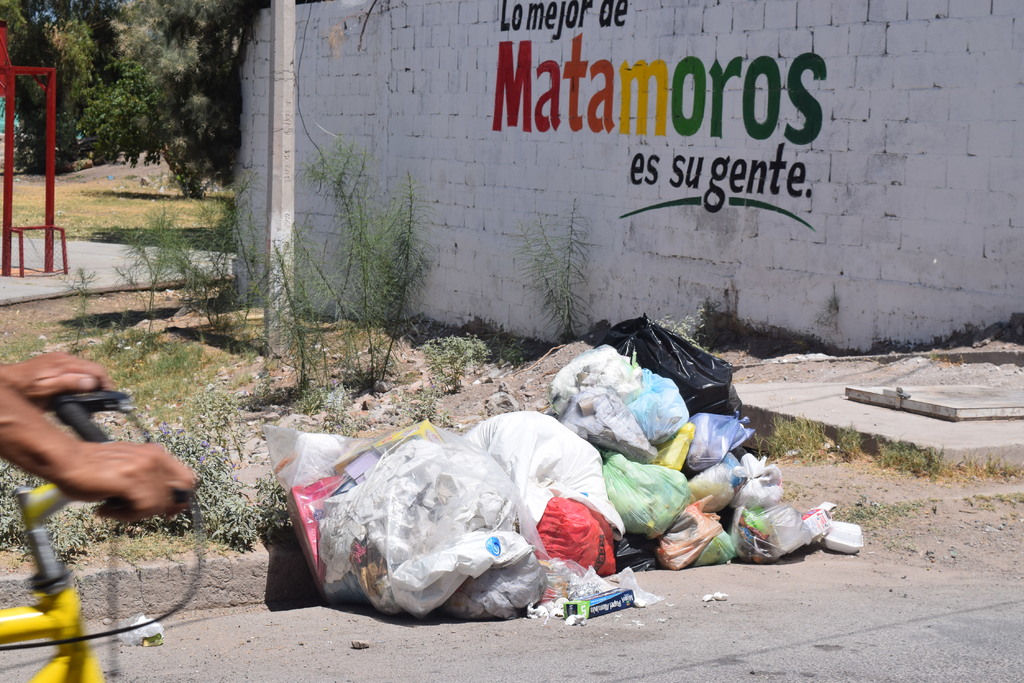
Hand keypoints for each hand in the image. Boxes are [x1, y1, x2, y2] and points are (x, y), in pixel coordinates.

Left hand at [0, 352, 113, 407]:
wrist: (7, 381)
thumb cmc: (23, 389)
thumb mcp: (45, 390)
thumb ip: (68, 384)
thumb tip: (92, 383)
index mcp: (64, 364)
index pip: (96, 370)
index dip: (106, 383)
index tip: (109, 395)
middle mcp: (65, 359)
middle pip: (94, 368)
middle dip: (101, 382)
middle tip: (102, 398)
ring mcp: (61, 359)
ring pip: (86, 368)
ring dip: (92, 380)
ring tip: (92, 395)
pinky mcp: (57, 362)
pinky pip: (77, 367)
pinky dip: (82, 377)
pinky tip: (79, 387)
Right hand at [52, 441, 197, 521]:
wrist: (67, 461)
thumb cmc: (93, 468)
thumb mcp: (130, 469)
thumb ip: (149, 481)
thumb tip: (168, 504)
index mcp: (157, 453)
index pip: (187, 478)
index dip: (180, 498)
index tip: (169, 510)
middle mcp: (155, 457)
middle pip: (176, 494)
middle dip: (157, 509)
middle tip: (133, 511)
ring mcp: (144, 467)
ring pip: (158, 504)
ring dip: (135, 513)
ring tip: (112, 507)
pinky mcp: (131, 479)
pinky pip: (143, 507)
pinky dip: (125, 515)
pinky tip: (107, 508)